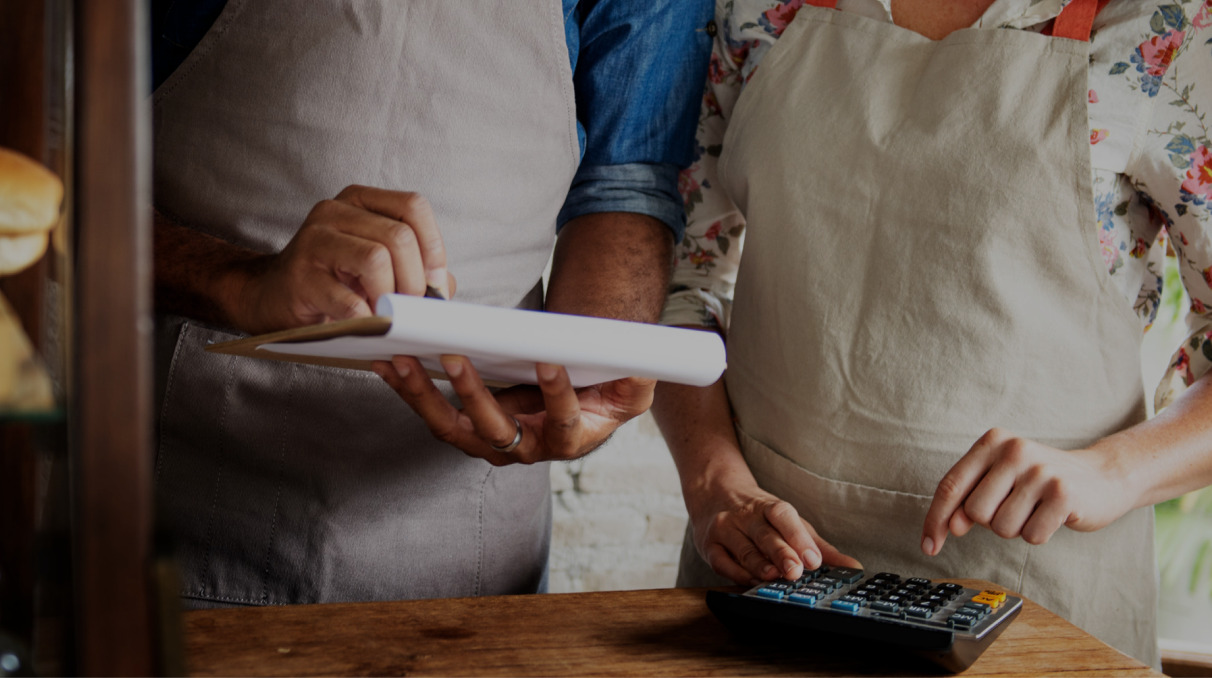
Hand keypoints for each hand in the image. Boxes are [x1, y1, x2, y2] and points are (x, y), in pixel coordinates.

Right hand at [228, 185, 455, 333]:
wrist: (273, 296)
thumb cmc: (333, 281)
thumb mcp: (377, 266)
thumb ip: (417, 270)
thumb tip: (445, 288)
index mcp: (360, 201)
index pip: (413, 206)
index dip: (433, 246)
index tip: (433, 283)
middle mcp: (335, 211)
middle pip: (399, 236)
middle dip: (414, 279)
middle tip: (409, 306)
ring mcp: (314, 240)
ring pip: (376, 258)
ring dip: (391, 295)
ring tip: (387, 312)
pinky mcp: (301, 276)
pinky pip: (348, 298)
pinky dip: (366, 317)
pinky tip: (366, 322)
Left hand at [372, 355, 654, 465]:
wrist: (582, 403)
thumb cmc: (607, 394)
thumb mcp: (634, 389)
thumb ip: (638, 378)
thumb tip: (641, 361)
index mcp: (569, 440)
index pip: (563, 424)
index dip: (557, 397)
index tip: (550, 363)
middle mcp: (526, 449)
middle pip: (493, 431)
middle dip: (471, 395)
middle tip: (454, 357)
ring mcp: (491, 442)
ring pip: (452, 428)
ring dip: (424, 395)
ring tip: (401, 360)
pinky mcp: (467, 429)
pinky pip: (433, 415)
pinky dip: (409, 390)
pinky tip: (388, 363)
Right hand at [686, 480, 860, 584]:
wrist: (714, 492)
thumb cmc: (759, 513)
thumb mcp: (790, 522)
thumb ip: (818, 545)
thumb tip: (852, 567)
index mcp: (769, 507)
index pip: (783, 516)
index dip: (799, 538)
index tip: (814, 560)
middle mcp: (745, 516)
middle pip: (764, 535)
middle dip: (781, 553)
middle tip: (796, 571)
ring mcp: (725, 529)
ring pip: (742, 549)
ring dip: (758, 564)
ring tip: (773, 576)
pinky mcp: (709, 546)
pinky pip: (721, 562)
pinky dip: (736, 573)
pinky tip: (750, 580)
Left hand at [921, 428, 1132, 555]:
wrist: (1103, 476)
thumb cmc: (1040, 481)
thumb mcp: (1001, 479)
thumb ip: (969, 498)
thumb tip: (950, 525)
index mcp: (992, 441)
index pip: (951, 486)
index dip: (935, 520)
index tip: (928, 546)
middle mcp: (1014, 450)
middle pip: (976, 512)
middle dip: (992, 522)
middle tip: (1017, 507)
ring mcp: (1040, 471)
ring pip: (1003, 528)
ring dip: (1017, 528)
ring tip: (1035, 509)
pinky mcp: (1063, 493)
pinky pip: (1032, 536)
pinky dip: (1039, 534)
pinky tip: (1052, 516)